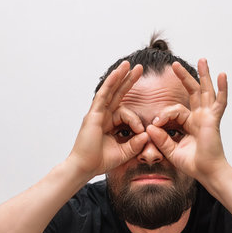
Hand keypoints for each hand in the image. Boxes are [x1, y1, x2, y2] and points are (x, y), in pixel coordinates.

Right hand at [68, 61, 148, 177]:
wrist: (84, 168)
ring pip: (110, 91)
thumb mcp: (124, 152)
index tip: (141, 131)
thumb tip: (147, 134)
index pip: (125, 112)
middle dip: (128, 81)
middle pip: (117, 94)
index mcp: (108, 123)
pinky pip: (103, 96)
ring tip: (128, 65)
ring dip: (119, 77)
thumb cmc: (99, 162)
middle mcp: (102, 116)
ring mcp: (96, 114)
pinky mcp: (93, 115)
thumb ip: (136, 143)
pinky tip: (117, 74)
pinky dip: (110, 84)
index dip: (136, 119)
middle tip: (138, 68)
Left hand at [147, 59, 229, 179]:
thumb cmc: (193, 164)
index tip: (153, 124)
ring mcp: (207, 117)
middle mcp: (199, 117)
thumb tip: (149, 127)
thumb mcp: (170, 150)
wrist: (207, 173)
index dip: (162, 115)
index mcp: (189, 123)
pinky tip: (222, 75)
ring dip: (203, 75)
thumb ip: (160, 139)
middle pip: (192, 92)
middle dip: (183, 77)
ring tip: (202, 60)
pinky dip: (222, 88)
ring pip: (205, 91)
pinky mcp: (214, 120)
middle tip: (173, 65)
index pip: (174, 110)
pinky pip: (220, 102)